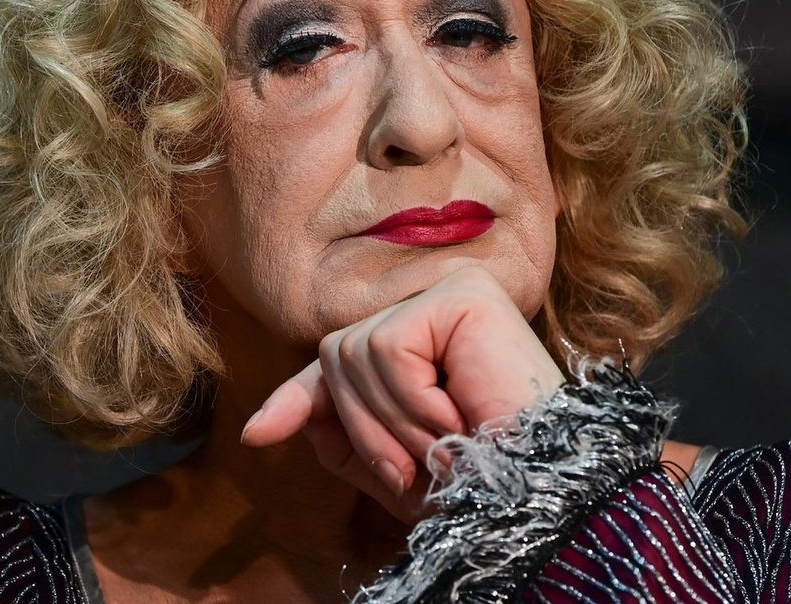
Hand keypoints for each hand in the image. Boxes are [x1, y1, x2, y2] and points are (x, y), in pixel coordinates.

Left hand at [239, 264, 565, 521]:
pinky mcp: (464, 293)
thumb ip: (334, 435)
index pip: (341, 360)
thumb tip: (261, 425)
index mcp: (424, 347)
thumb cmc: (478, 486)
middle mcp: (434, 309)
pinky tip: (458, 411)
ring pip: (354, 352)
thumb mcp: (390, 465)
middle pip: (337, 356)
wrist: (534, 497)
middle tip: (426, 459)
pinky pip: (387, 346)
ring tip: (449, 439)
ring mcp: (450, 293)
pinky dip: (412, 397)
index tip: (256, 433)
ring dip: (396, 420)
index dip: (298, 397)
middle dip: (367, 426)